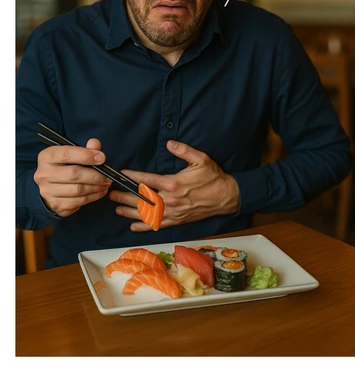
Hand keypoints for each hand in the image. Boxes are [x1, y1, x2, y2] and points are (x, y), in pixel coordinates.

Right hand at [34, 138, 111, 216]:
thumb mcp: (71, 154)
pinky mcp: (56, 204)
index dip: (86, 155)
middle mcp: (44, 174)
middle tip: (108, 176)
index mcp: (47, 157)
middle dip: (95, 175)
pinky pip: (78, 201)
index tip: (102, 158)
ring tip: (106, 183)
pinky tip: (100, 191)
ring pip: (77, 190)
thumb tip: (95, 143)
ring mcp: (48, 191)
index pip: (66, 154)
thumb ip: (84, 149)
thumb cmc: (63, 167)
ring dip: (96, 187)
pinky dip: (93, 196)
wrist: (49, 188)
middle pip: (73, 174)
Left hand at [109, 140, 239, 230]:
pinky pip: (158, 225)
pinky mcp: (177, 220)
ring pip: (147, 214)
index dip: (133, 177)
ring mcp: (174, 212)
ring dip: (130, 212)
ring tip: (116, 208)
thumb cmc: (213, 177)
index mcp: (174, 183)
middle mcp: (171, 200)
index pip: (148, 180)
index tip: (122, 174)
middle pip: (143, 199)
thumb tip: (169, 143)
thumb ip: (183, 150)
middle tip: (111, 194)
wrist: (226, 197)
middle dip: (125, 197)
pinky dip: (144, 226)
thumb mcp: (201, 159)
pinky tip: (133, 226)